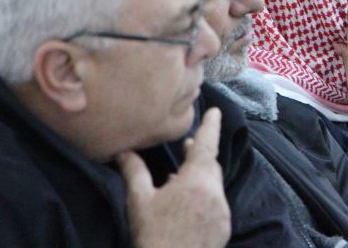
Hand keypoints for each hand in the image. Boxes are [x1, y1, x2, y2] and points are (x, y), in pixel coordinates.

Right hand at [117, 108, 230, 247]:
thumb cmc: (153, 236)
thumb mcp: (139, 201)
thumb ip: (134, 171)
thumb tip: (123, 151)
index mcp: (196, 180)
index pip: (206, 144)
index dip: (210, 126)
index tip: (215, 111)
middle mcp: (215, 192)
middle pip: (210, 165)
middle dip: (200, 154)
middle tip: (187, 146)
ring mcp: (222, 211)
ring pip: (214, 185)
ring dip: (200, 178)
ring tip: (179, 180)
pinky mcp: (224, 227)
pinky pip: (216, 204)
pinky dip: (205, 198)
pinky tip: (187, 206)